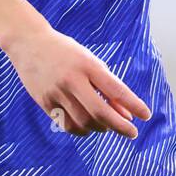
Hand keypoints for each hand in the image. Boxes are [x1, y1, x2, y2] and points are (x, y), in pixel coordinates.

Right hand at [4, 23, 150, 138]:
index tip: (145, 115)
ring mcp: (56, 92)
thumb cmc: (66, 52)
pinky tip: (88, 127)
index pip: (116, 89)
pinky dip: (82, 130)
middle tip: (132, 133)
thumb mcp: (89, 61)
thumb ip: (107, 86)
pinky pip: (68, 125)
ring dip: (101, 128)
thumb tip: (125, 113)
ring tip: (107, 125)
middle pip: (100, 112)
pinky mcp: (45, 102)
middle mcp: (72, 79)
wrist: (29, 43)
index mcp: (87, 65)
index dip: (133, 105)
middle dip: (120, 126)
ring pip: (84, 122)